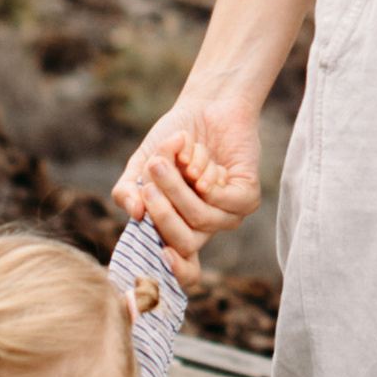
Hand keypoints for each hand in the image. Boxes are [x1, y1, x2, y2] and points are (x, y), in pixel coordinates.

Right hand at [112, 94, 258, 279]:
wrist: (204, 106)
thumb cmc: (173, 139)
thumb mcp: (141, 164)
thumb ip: (128, 190)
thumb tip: (135, 215)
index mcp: (178, 226)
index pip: (184, 269)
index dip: (175, 271)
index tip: (162, 256)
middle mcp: (203, 226)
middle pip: (184, 242)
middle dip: (164, 210)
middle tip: (151, 178)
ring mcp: (228, 214)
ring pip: (202, 218)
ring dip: (181, 185)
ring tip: (172, 157)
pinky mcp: (248, 196)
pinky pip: (227, 200)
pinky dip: (207, 175)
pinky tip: (199, 158)